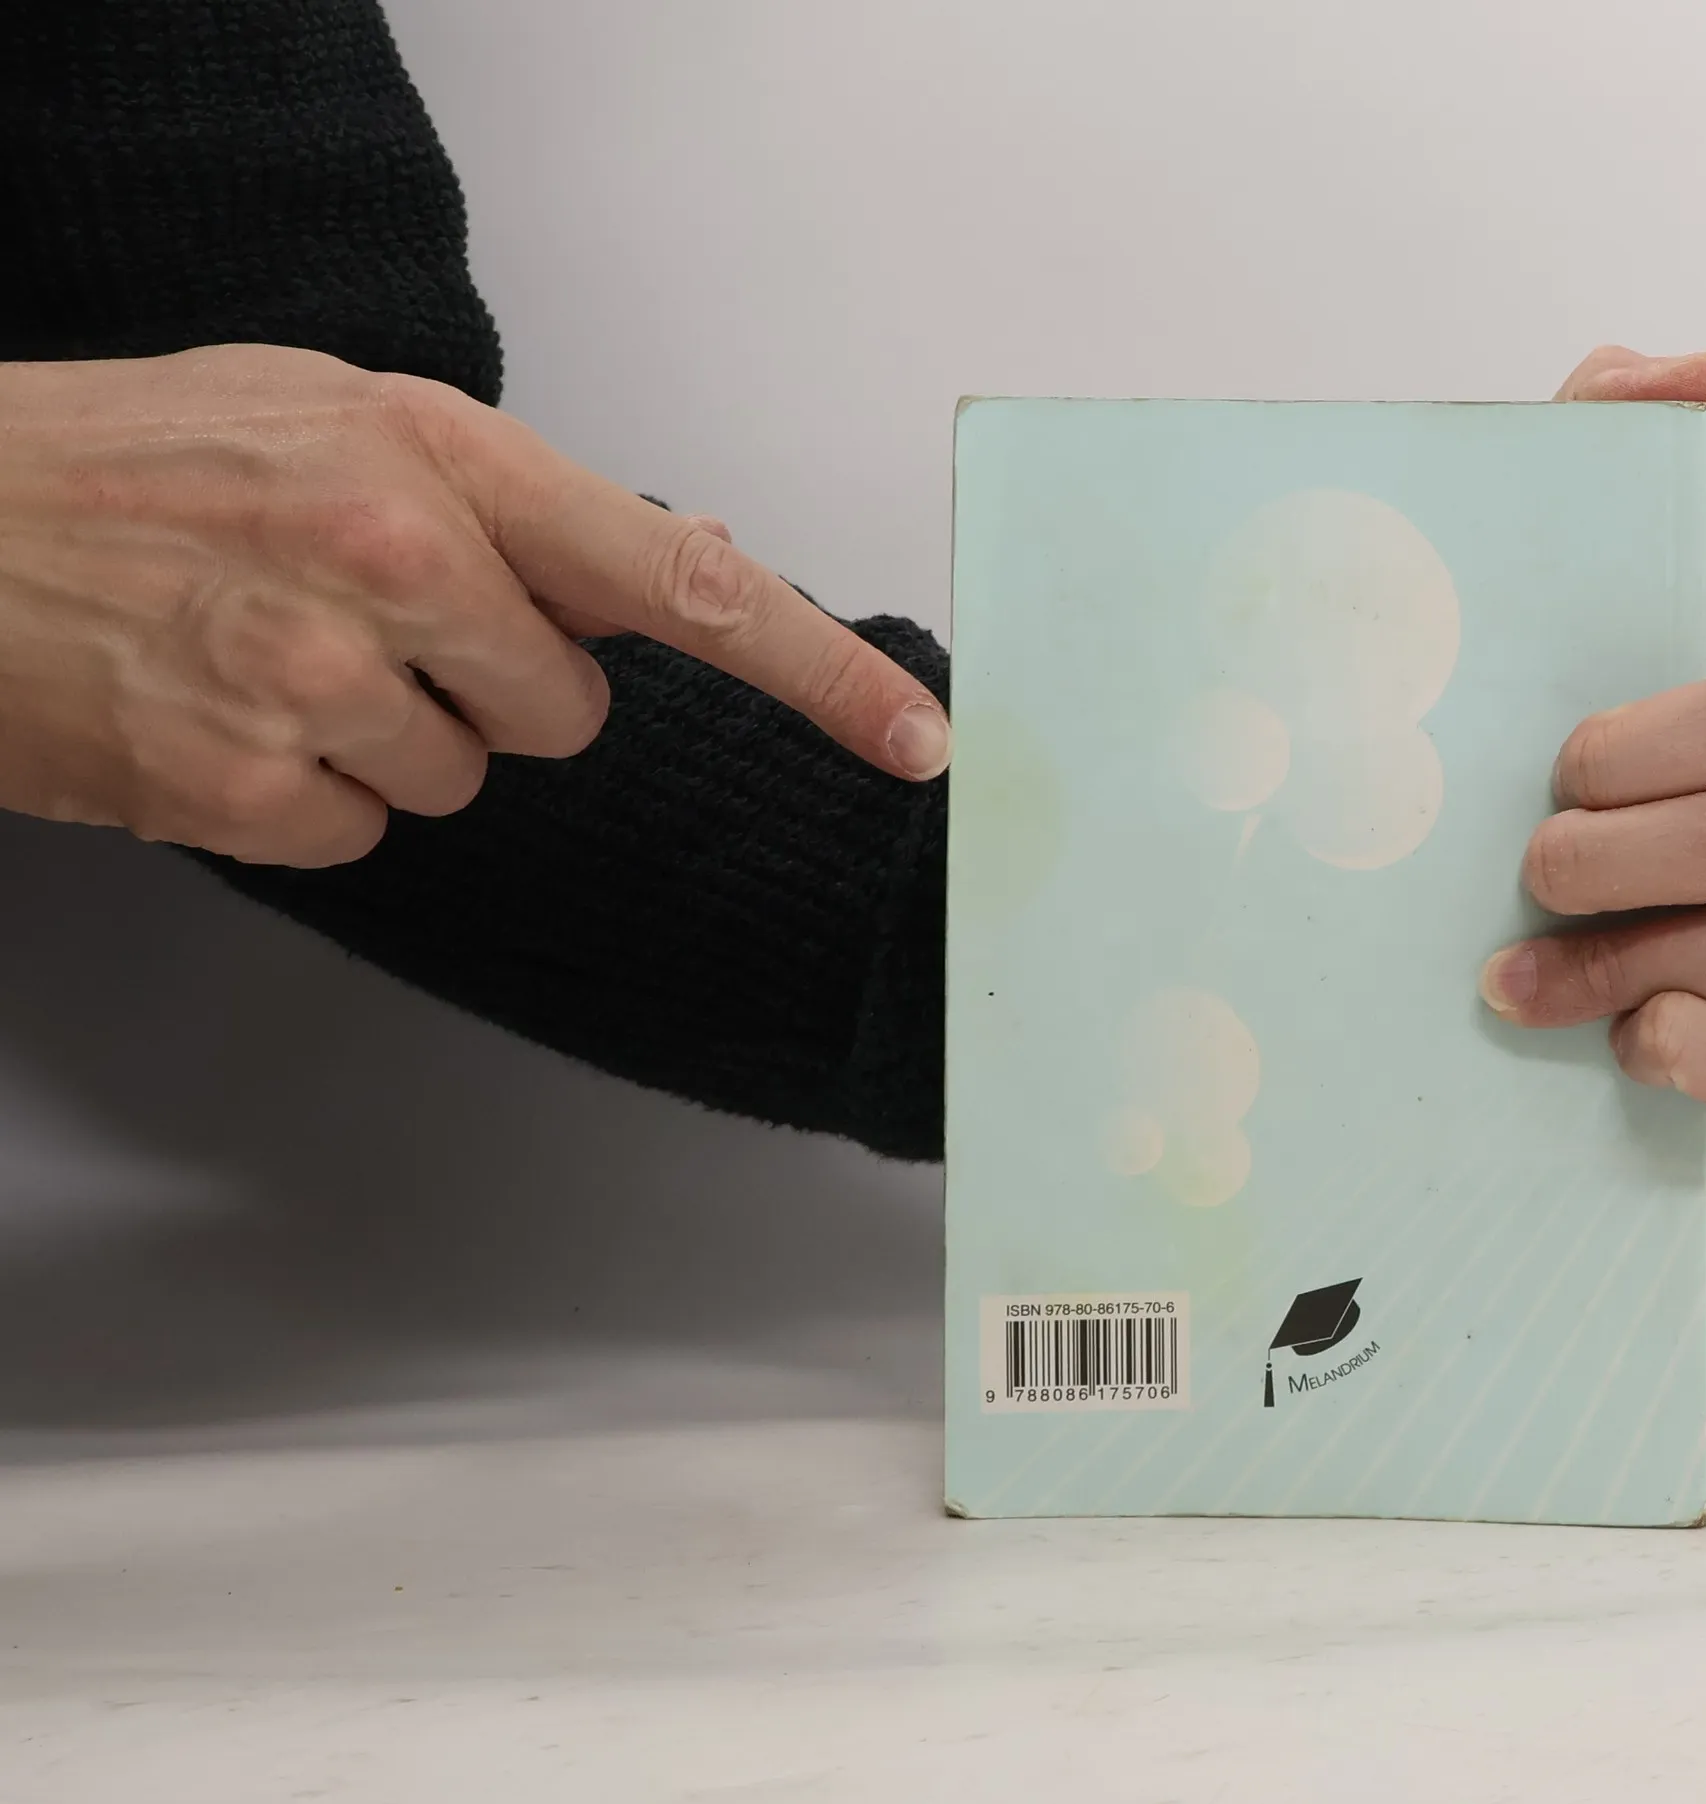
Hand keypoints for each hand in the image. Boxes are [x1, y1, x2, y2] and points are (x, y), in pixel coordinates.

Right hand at [0, 346, 949, 866]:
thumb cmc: (144, 460)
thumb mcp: (341, 419)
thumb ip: (521, 504)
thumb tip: (695, 566)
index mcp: (436, 452)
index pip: (680, 582)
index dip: (816, 671)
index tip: (911, 740)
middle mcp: (392, 558)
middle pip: (566, 712)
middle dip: (493, 686)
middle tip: (366, 623)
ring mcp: (317, 682)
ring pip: (466, 779)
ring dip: (392, 737)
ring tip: (272, 653)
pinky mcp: (251, 790)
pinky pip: (369, 832)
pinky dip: (312, 794)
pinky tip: (226, 714)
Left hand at [1478, 346, 1705, 1173]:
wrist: (1486, 1003)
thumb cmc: (1521, 811)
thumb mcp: (1531, 633)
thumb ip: (1602, 460)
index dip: (1634, 743)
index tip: (1550, 770)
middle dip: (1609, 855)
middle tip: (1520, 873)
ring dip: (1611, 960)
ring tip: (1507, 980)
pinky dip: (1683, 1053)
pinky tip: (1609, 1047)